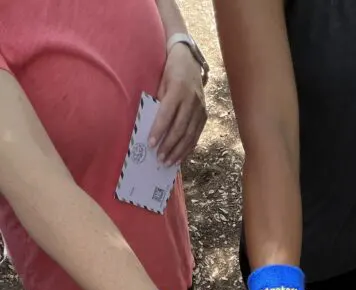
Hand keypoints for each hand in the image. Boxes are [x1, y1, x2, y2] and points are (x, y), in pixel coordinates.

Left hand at [149, 44, 206, 164]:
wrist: (189, 61)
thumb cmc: (169, 71)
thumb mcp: (160, 81)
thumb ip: (158, 102)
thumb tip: (151, 126)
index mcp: (178, 89)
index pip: (167, 114)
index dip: (158, 130)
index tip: (150, 143)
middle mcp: (192, 100)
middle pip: (180, 128)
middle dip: (168, 145)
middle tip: (159, 158)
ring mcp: (200, 108)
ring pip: (190, 135)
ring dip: (178, 151)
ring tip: (168, 162)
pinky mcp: (204, 114)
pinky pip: (196, 135)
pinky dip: (188, 148)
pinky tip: (180, 157)